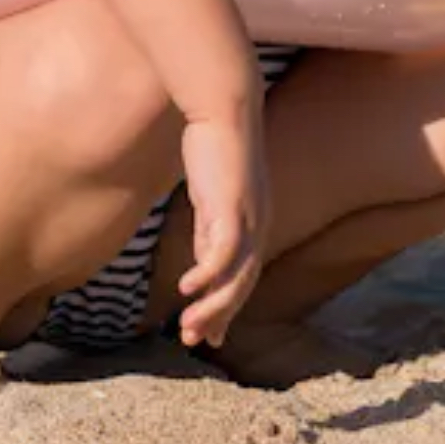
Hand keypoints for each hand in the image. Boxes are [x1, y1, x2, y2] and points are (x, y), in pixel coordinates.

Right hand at [173, 112, 268, 348]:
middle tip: (194, 340)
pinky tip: (186, 290)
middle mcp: (258, 224)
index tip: (209, 333)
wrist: (224, 103)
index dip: (226, 307)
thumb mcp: (213, 192)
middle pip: (243, 284)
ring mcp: (248, 216)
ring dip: (211, 307)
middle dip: (219, 316)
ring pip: (235, 276)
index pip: (244, 275)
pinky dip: (206, 276)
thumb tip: (202, 246)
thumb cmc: (215, 141)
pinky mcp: (233, 205)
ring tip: (187, 329)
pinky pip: (222, 252)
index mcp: (254, 222)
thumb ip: (210, 221)